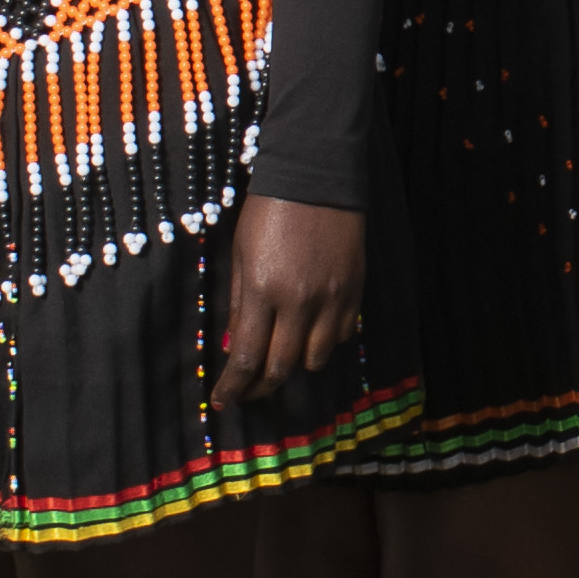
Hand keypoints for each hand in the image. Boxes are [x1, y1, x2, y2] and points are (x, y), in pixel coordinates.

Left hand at [215, 197, 363, 404]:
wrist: (316, 177)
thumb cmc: (268, 211)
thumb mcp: (241, 255)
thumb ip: (240, 305)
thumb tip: (236, 347)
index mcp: (263, 290)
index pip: (247, 357)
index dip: (234, 386)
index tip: (223, 400)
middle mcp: (300, 301)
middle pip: (282, 367)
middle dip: (261, 386)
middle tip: (249, 390)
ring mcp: (333, 298)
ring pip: (316, 358)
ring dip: (295, 363)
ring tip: (282, 353)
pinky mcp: (355, 291)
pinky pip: (342, 335)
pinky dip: (324, 341)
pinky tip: (312, 328)